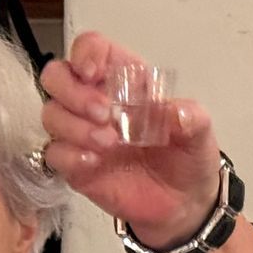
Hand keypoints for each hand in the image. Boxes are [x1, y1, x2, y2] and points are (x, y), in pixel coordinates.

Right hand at [39, 32, 222, 248]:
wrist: (185, 203)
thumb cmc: (187, 158)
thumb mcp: (200, 134)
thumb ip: (192, 118)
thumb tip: (176, 112)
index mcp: (127, 83)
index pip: (93, 49)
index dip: (86, 53)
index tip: (94, 73)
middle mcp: (98, 102)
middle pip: (58, 76)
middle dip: (73, 91)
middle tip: (104, 113)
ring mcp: (82, 132)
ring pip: (52, 114)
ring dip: (75, 125)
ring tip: (110, 143)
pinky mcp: (76, 164)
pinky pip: (54, 153)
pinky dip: (69, 154)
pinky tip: (94, 161)